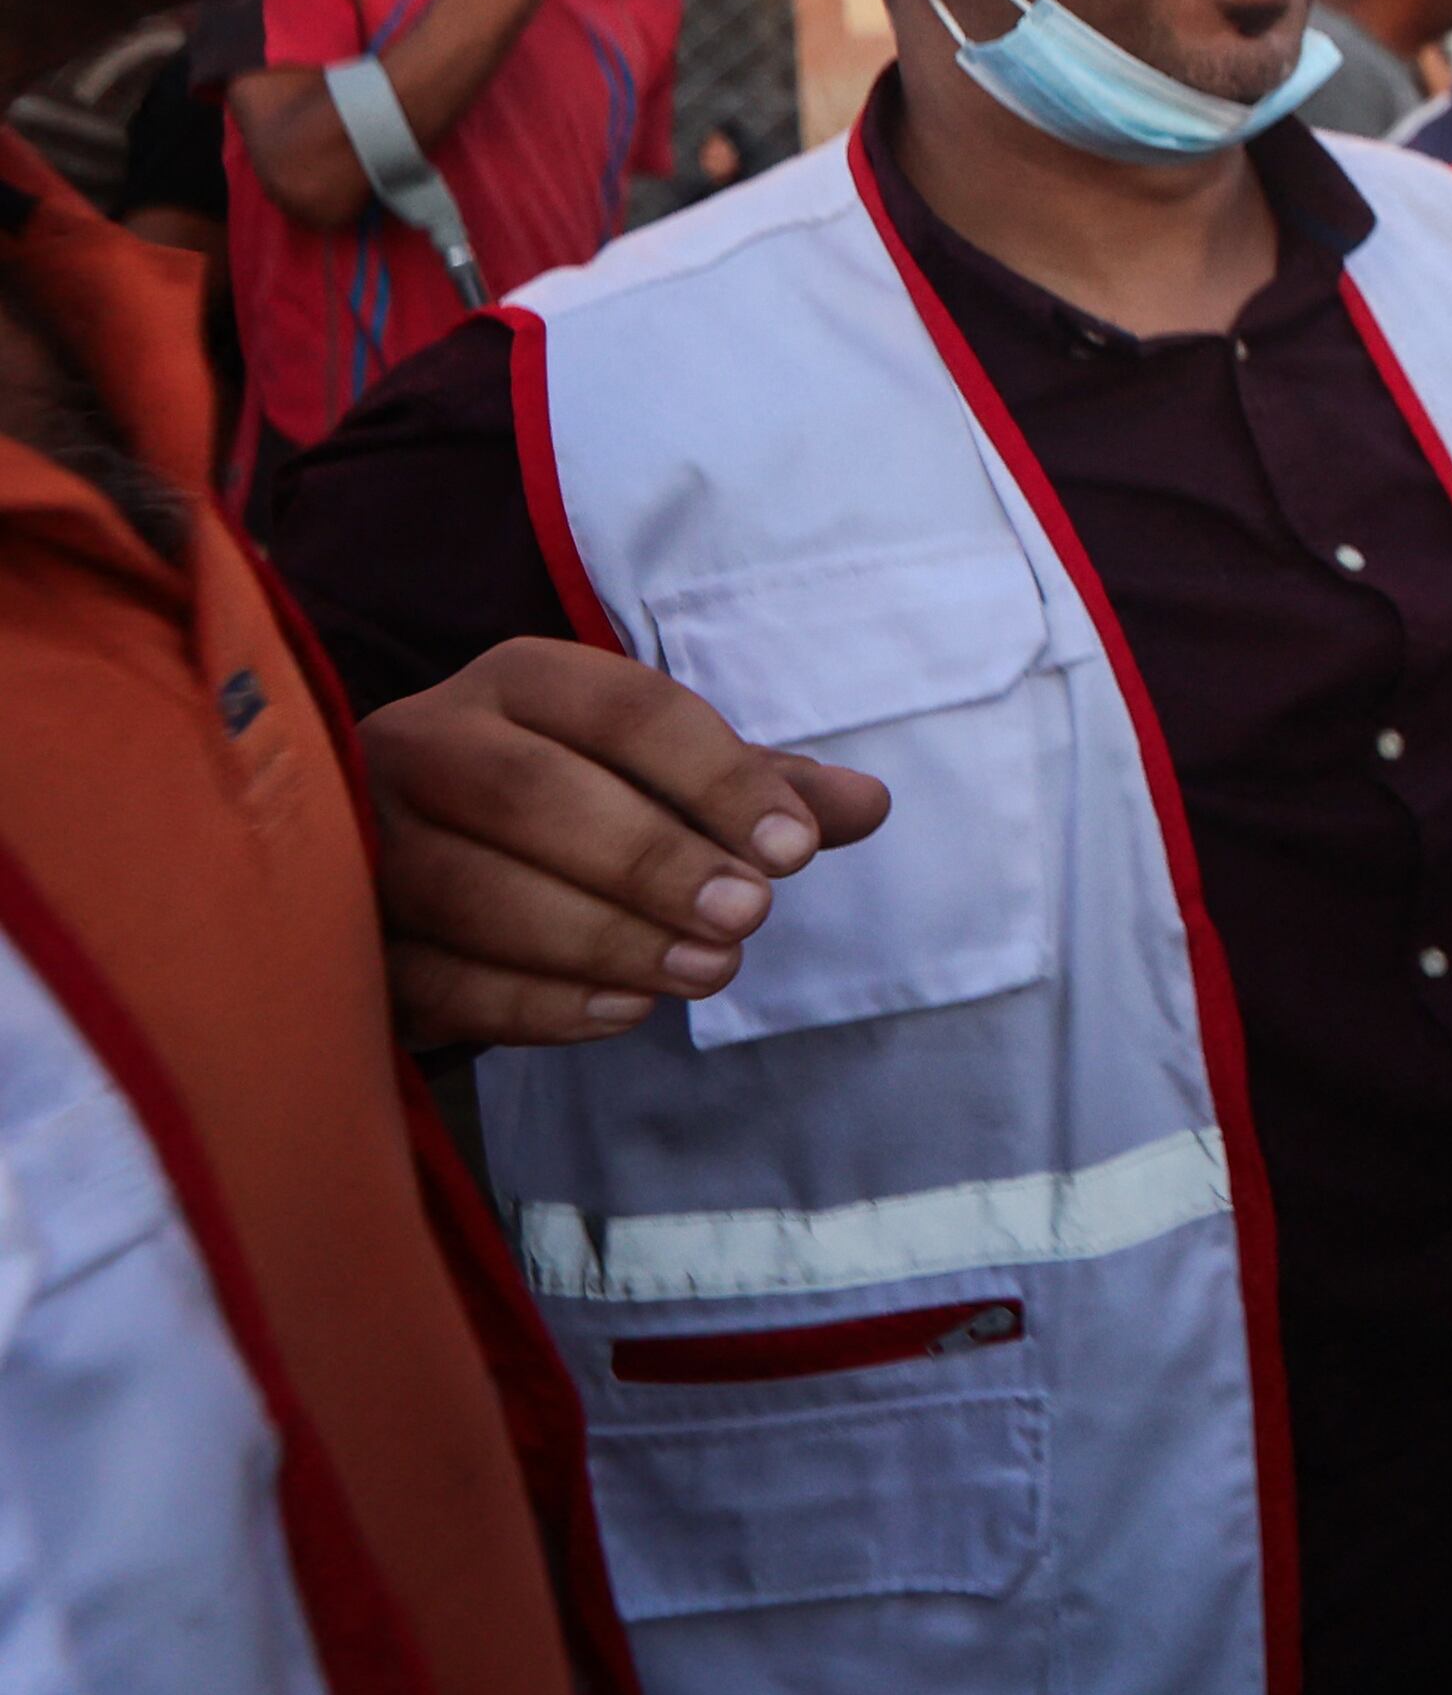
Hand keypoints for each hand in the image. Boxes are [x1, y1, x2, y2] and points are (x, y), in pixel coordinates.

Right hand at [361, 636, 890, 1044]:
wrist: (409, 860)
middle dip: (654, 860)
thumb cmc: (570, 806)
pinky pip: (430, 974)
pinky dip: (533, 1002)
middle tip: (751, 918)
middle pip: (533, 795)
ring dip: (603, 937)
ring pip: (472, 889)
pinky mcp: (340, 935)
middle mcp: (421, 740)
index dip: (717, 775)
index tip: (797, 849)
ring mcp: (362, 838)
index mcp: (516, 682)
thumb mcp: (663, 781)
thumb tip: (868, 805)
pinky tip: (623, 1013)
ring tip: (707, 971)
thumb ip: (761, 789)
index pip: (624, 708)